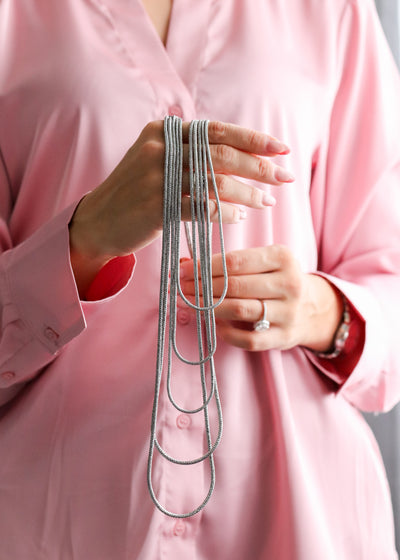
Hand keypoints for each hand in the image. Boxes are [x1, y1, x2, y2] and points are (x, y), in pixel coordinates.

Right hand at [69, 121, 292, 294]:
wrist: (99, 221)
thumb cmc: (137, 193)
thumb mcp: (159, 161)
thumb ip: (193, 153)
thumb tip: (244, 157)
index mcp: (163, 131)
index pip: (218, 130)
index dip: (254, 139)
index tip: (282, 149)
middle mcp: (160, 148)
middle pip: (221, 153)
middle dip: (259, 166)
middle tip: (285, 178)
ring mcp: (156, 177)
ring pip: (215, 181)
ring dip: (248, 193)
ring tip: (266, 202)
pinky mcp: (156, 207)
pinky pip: (202, 207)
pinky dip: (226, 212)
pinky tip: (240, 217)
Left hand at [179, 246, 342, 352]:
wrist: (312, 308)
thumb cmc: (276, 279)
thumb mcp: (261, 262)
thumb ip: (227, 262)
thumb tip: (184, 263)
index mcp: (282, 257)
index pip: (235, 261)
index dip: (204, 266)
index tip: (183, 269)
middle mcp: (289, 283)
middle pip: (235, 285)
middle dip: (202, 286)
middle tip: (180, 288)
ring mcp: (289, 312)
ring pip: (240, 310)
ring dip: (209, 307)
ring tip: (190, 303)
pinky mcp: (284, 337)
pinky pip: (248, 339)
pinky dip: (226, 332)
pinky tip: (214, 323)